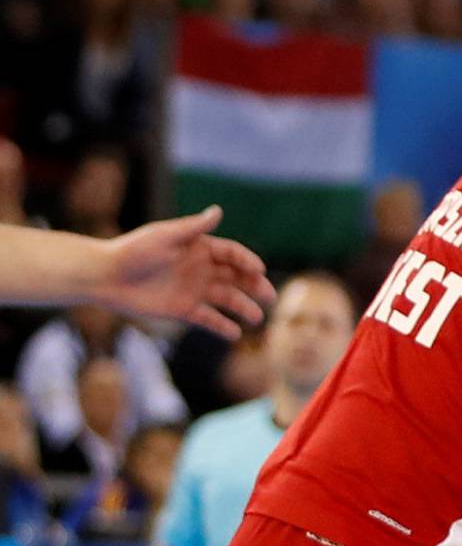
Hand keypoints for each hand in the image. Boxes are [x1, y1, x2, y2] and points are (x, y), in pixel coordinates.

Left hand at [97, 208, 274, 338]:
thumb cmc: (135, 251)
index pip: (232, 254)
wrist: (108, 276)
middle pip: (236, 277)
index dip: (247, 261)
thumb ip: (193, 228)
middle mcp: (201, 269)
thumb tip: (218, 211)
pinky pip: (209, 319)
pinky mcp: (184, 310)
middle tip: (270, 296)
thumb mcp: (166, 236)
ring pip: (227, 299)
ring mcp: (194, 290)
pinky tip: (234, 334)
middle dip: (255, 286)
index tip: (259, 270)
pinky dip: (222, 326)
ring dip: (243, 307)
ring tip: (256, 318)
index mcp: (199, 248)